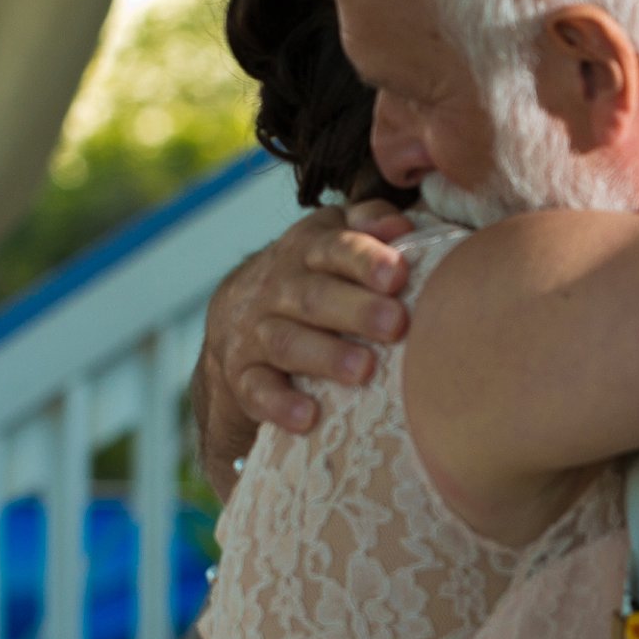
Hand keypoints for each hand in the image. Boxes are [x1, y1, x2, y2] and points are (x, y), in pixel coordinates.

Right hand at [204, 203, 413, 434]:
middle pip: (314, 297)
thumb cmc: (317, 273)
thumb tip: (400, 225)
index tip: (398, 273)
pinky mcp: (242, 375)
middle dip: (356, 310)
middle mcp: (277, 288)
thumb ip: (370, 222)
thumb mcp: (337, 235)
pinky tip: (308, 416)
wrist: (238, 316)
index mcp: (308, 249)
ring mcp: (255, 332)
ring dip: (326, 356)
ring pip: (287, 342)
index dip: (365, 258)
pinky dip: (280, 404)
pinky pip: (256, 390)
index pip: (335, 247)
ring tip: (364, 369)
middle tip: (396, 324)